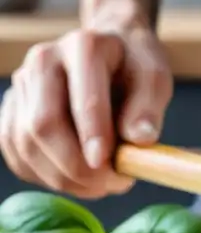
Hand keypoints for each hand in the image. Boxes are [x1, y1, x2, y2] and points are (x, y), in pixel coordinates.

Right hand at [0, 27, 172, 198]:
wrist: (111, 53)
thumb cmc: (135, 67)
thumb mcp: (155, 78)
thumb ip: (149, 106)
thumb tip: (140, 139)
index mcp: (84, 48)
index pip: (82, 99)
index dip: (93, 137)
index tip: (108, 167)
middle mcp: (43, 61)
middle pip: (44, 125)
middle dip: (77, 166)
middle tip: (113, 184)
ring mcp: (22, 85)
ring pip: (26, 144)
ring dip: (63, 177)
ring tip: (101, 185)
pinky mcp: (12, 110)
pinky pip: (17, 154)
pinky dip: (45, 176)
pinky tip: (77, 180)